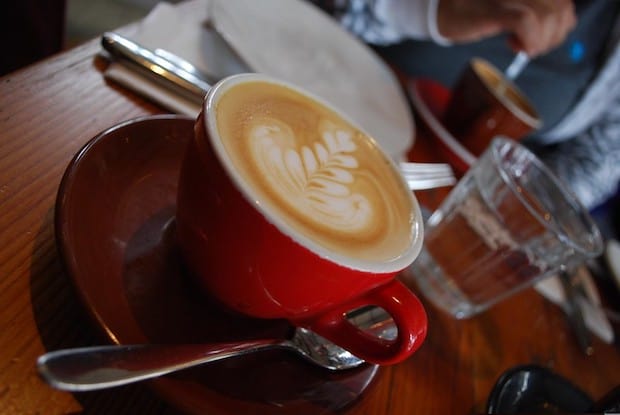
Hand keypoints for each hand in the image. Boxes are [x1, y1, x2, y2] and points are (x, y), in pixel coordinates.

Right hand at [436, 0, 576, 55]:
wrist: (442, 10)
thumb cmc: (478, 9)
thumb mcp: (513, 6)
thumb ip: (540, 8)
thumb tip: (567, 22)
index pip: (564, 2)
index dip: (563, 22)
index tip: (546, 37)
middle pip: (561, 9)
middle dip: (553, 36)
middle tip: (532, 46)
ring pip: (548, 16)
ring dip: (539, 41)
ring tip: (521, 46)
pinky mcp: (495, 8)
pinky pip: (525, 23)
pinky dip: (527, 41)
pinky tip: (514, 45)